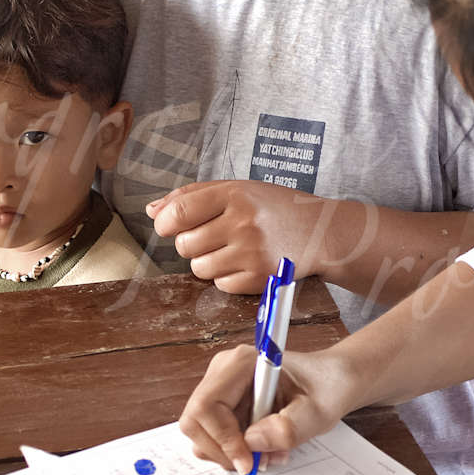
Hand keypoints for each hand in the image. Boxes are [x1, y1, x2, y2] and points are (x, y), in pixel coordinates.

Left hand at [147, 179, 334, 293]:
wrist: (321, 231)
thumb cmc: (273, 208)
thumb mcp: (236, 189)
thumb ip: (192, 196)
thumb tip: (152, 210)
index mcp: (235, 195)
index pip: (180, 212)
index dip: (165, 223)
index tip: (168, 225)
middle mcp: (244, 223)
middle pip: (185, 245)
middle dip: (191, 243)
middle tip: (213, 235)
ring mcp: (254, 253)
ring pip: (200, 268)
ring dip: (207, 261)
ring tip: (230, 249)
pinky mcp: (262, 278)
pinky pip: (221, 285)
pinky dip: (226, 277)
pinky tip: (244, 263)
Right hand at [178, 343, 359, 474]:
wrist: (332, 381)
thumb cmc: (327, 386)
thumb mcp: (318, 411)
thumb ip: (288, 427)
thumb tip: (251, 442)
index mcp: (241, 363)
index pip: (207, 405)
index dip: (222, 439)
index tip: (248, 462)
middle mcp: (223, 373)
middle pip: (195, 421)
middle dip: (223, 450)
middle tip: (257, 463)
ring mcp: (221, 389)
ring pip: (202, 434)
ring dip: (232, 454)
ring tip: (269, 454)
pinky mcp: (224, 405)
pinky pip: (215, 437)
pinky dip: (236, 452)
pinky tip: (265, 449)